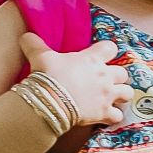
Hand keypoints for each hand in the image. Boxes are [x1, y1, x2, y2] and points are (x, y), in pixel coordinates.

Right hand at [17, 34, 133, 127]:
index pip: (110, 47)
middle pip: (123, 72)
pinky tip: (106, 116)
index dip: (106, 51)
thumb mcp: (40, 55)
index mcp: (92, 59)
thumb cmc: (49, 75)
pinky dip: (114, 116)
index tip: (100, 55)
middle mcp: (104, 76)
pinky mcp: (104, 113)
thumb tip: (25, 36)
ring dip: (121, 95)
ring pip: (127, 93)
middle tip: (105, 80)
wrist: (51, 101)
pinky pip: (118, 115)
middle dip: (117, 76)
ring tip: (113, 97)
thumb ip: (34, 44)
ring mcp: (107, 95)